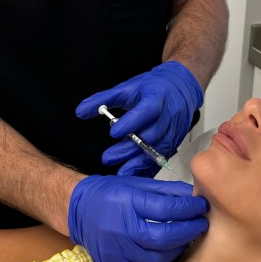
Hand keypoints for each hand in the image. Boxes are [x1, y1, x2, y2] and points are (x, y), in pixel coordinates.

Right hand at [68, 175, 208, 261]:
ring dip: (177, 249)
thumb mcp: (137, 185)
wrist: (78, 210)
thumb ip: (166, 192)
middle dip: (188, 231)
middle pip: (163, 237)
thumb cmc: (112, 194)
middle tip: (200, 225)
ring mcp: (116, 251)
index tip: (202, 206)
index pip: (166, 209)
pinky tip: (167, 255)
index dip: (188, 208)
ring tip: (185, 239)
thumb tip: (194, 196)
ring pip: (157, 258)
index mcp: (127, 203)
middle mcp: (120, 228)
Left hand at [76, 61, 203, 175]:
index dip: (131, 123)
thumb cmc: (153, 87)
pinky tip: (136, 174)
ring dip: (139, 162)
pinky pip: (163, 157)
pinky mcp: (175, 141)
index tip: (113, 133)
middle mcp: (168, 115)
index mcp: (156, 97)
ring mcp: (174, 130)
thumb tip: (80, 112)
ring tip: (121, 172)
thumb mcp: (127, 87)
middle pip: (151, 135)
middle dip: (129, 149)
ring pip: (158, 149)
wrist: (181, 87)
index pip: (145, 111)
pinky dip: (149, 167)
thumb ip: (103, 100)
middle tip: (108, 157)